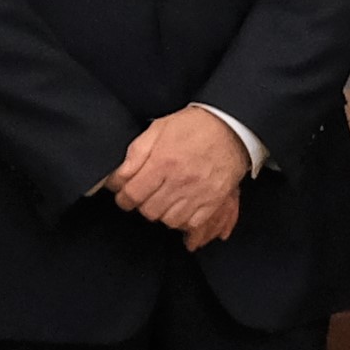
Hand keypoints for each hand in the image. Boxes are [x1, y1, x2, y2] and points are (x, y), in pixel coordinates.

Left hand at [104, 110, 248, 250]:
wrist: (231, 127)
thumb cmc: (193, 126)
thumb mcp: (158, 129)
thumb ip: (135, 154)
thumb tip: (117, 177)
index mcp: (163, 161)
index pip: (132, 194)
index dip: (123, 198)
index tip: (124, 195)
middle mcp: (179, 180)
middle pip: (149, 211)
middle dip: (142, 205)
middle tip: (146, 194)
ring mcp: (198, 193)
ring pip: (169, 221)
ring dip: (162, 212)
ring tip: (164, 199)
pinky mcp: (213, 201)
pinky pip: (191, 223)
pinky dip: (182, 219)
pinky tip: (180, 206)